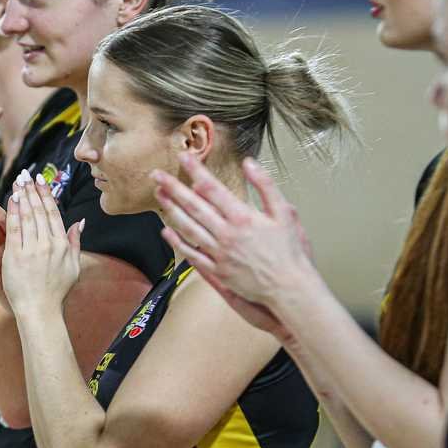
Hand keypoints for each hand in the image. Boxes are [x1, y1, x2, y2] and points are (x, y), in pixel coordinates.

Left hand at [0, 170, 82, 314]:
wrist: (41, 310)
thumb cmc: (57, 291)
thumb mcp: (73, 266)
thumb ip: (76, 242)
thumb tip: (81, 222)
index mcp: (62, 244)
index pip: (53, 213)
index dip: (46, 194)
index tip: (41, 180)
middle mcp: (48, 244)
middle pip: (39, 210)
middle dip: (32, 190)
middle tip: (26, 174)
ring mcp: (32, 249)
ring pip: (27, 216)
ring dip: (22, 196)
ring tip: (18, 182)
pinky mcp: (16, 255)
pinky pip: (14, 229)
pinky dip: (12, 212)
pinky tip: (10, 199)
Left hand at [152, 154, 317, 313]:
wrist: (290, 289)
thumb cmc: (290, 252)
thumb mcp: (285, 212)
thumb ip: (266, 185)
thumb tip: (250, 163)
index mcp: (243, 217)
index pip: (212, 188)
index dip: (195, 171)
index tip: (183, 157)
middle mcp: (227, 234)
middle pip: (193, 206)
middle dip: (173, 187)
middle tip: (156, 175)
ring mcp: (219, 254)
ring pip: (188, 227)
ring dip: (171, 209)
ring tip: (158, 195)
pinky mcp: (217, 271)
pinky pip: (192, 254)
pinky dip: (177, 242)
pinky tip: (166, 231)